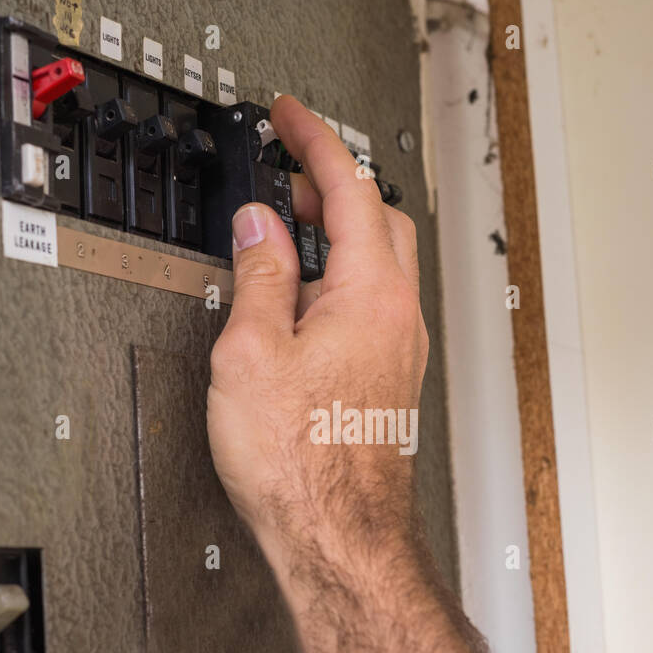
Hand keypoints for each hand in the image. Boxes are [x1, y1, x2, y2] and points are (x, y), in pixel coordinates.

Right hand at [206, 95, 427, 574]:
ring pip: (379, 265)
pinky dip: (338, 281)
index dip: (316, 141)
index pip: (350, 188)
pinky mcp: (389, 381)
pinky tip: (301, 304)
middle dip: (335, 185)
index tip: (292, 116)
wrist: (339, 536)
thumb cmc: (302, 463)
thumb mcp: (252, 354)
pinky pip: (371, 306)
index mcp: (370, 294)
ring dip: (337, 236)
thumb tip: (260, 227)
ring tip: (285, 237)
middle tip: (289, 173)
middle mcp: (399, 318)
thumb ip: (258, 277)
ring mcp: (400, 350)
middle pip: (380, 219)